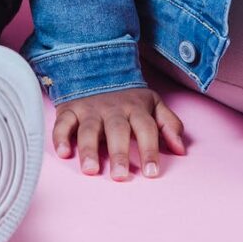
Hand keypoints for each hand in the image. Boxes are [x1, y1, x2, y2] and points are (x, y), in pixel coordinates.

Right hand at [53, 87, 184, 179]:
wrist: (97, 65)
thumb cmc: (128, 96)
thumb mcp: (152, 103)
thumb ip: (169, 124)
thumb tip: (181, 149)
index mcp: (135, 108)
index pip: (146, 128)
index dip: (150, 150)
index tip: (152, 173)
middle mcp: (112, 109)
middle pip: (117, 130)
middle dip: (118, 153)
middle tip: (119, 176)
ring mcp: (90, 109)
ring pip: (89, 128)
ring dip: (89, 148)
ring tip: (91, 169)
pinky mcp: (70, 109)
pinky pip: (63, 122)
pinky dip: (61, 136)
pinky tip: (64, 152)